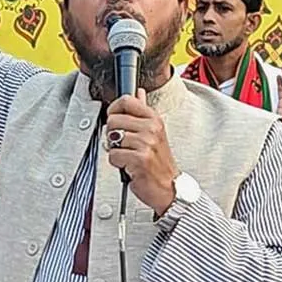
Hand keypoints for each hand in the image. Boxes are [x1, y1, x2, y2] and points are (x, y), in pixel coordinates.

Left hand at [105, 90, 177, 214]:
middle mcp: (151, 128)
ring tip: (129, 156)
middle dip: (112, 135)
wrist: (169, 188)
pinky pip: (113, 155)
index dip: (114, 109)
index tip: (115, 118)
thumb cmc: (159, 162)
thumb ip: (143, 111)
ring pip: (111, 139)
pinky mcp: (140, 159)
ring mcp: (146, 143)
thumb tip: (139, 93)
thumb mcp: (155, 132)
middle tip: (124, 145)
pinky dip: (117, 163)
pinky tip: (129, 166)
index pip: (127, 100)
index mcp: (154, 119)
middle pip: (113, 120)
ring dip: (116, 151)